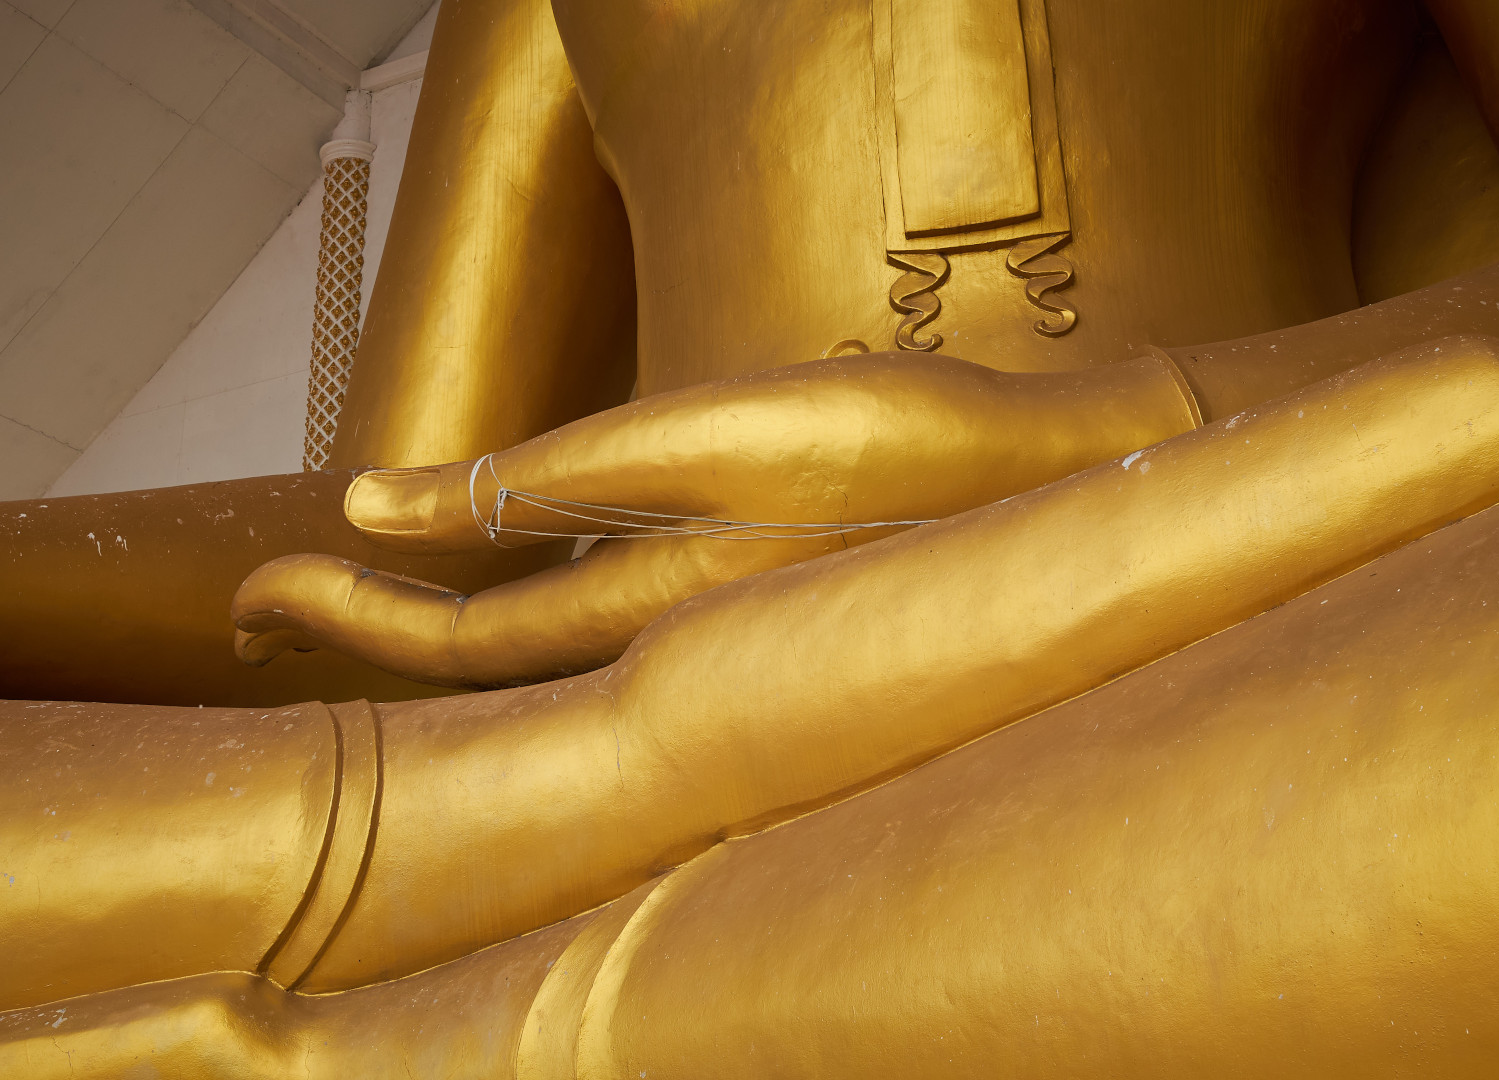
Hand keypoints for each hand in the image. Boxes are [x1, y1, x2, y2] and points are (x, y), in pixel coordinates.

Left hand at [231, 351, 1197, 687]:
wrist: (1044, 484)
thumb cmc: (892, 445)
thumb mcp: (714, 432)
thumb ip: (554, 474)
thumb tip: (389, 499)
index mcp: (655, 605)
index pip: (461, 642)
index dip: (347, 617)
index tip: (257, 590)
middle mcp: (669, 634)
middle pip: (478, 660)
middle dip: (361, 632)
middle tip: (262, 605)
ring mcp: (706, 617)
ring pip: (534, 641)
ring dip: (429, 614)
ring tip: (354, 583)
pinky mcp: (740, 584)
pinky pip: (597, 612)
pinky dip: (519, 594)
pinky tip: (505, 562)